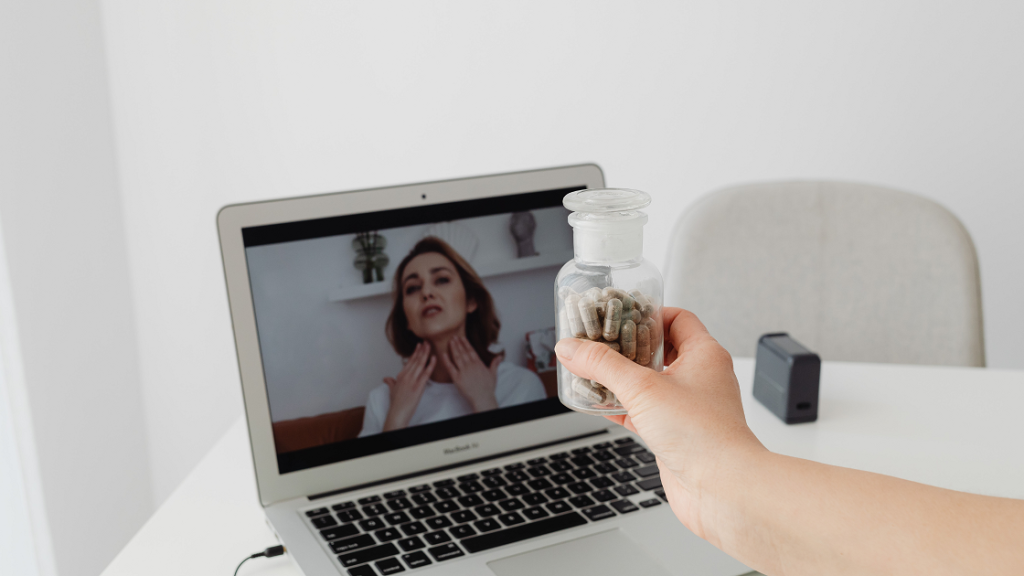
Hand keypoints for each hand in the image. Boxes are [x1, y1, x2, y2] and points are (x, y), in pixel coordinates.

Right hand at [382, 341, 436, 430]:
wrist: (397, 413)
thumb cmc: (396, 403)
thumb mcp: (392, 390)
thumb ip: (390, 382)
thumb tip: (386, 378)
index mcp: (400, 376)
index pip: (409, 361)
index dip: (415, 353)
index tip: (419, 346)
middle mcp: (406, 376)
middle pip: (415, 360)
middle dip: (421, 350)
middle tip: (426, 341)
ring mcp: (412, 381)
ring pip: (420, 364)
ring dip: (425, 353)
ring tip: (429, 345)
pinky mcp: (418, 387)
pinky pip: (426, 374)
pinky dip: (431, 365)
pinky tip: (434, 358)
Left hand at [441, 335, 500, 411]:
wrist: (483, 397)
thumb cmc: (488, 388)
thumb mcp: (493, 374)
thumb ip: (495, 364)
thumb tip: (499, 357)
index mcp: (478, 363)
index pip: (471, 351)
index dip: (466, 343)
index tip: (462, 338)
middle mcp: (470, 365)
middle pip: (463, 352)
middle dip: (458, 343)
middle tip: (454, 336)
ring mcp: (463, 371)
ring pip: (457, 357)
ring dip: (453, 348)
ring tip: (450, 341)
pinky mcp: (457, 378)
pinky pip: (450, 367)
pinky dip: (446, 360)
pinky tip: (443, 354)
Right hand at [554, 307, 764, 545]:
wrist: (721, 488)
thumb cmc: (704, 435)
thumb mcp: (643, 388)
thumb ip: (602, 365)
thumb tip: (572, 348)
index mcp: (704, 354)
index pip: (677, 318)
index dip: (647, 313)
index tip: (618, 313)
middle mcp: (699, 378)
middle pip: (658, 349)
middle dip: (626, 346)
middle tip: (598, 341)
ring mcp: (687, 407)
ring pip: (648, 382)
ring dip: (620, 378)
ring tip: (590, 370)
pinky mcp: (675, 433)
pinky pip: (643, 411)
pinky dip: (621, 406)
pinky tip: (598, 404)